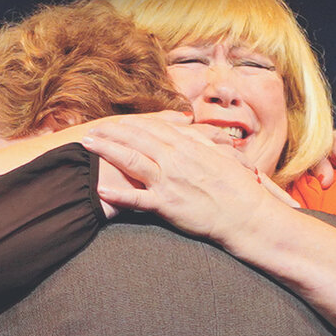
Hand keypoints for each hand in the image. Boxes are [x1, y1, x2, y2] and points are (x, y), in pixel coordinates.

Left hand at [81, 115, 279, 241]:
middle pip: (136, 140)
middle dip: (111, 133)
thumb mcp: (221, 155)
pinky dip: (118, 194)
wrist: (247, 214)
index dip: (131, 124)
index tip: (115, 122)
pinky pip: (138, 199)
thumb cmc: (239, 187)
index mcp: (188, 146)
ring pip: (132, 161)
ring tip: (88, 146)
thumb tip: (190, 128)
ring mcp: (170, 181)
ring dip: (107, 151)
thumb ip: (201, 140)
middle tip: (90, 131)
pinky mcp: (168, 204)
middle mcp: (175, 159)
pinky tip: (100, 189)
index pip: (154, 128)